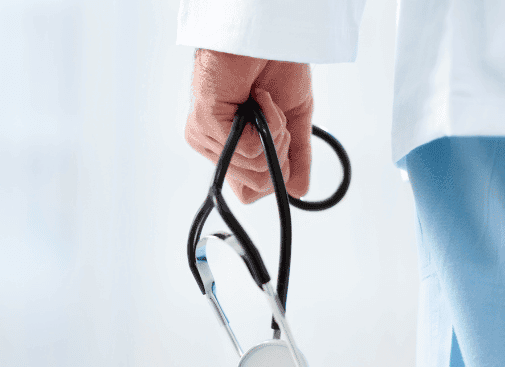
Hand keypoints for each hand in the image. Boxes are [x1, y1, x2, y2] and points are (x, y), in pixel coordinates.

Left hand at [185, 49, 311, 203]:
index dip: (275, 174)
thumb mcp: (294, 118)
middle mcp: (212, 146)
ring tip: (264, 101)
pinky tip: (258, 96)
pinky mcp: (206, 123)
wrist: (266, 36)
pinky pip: (248, 149)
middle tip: (274, 116)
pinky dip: (267, 122)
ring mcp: (206, 136)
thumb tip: (299, 191)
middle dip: (280, 154)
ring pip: (255, 171)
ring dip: (275, 134)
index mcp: (229, 148)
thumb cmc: (274, 66)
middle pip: (255, 188)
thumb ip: (296, 157)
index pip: (250, 192)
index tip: (281, 137)